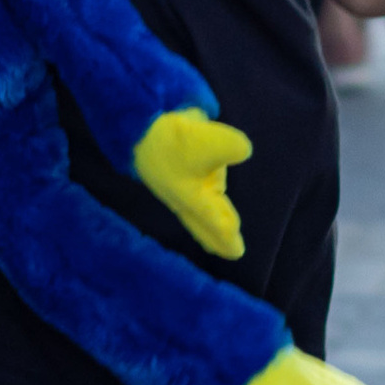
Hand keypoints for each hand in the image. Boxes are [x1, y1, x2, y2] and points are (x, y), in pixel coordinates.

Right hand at [131, 107, 250, 258]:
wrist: (140, 130)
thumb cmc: (174, 142)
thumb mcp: (209, 141)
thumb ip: (233, 147)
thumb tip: (245, 151)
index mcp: (195, 200)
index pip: (216, 224)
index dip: (227, 238)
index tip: (236, 254)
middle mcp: (187, 199)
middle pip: (205, 224)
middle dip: (217, 238)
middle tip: (232, 254)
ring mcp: (179, 188)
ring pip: (198, 213)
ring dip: (209, 225)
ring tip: (220, 233)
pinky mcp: (174, 176)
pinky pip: (192, 199)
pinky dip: (200, 208)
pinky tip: (201, 201)